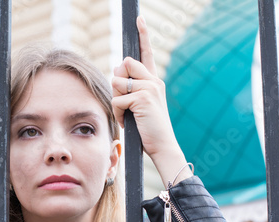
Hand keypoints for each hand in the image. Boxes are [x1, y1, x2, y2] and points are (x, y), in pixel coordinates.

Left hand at [111, 16, 191, 184]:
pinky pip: (117, 99)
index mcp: (153, 80)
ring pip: (117, 82)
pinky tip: (128, 121)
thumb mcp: (137, 105)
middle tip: (125, 103)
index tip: (139, 19)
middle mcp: (153, 80)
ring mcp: (149, 88)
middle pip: (123, 65)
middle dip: (117, 84)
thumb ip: (128, 86)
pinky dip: (118, 113)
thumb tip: (118, 67)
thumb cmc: (148, 128)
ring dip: (116, 100)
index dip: (143, 35)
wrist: (162, 145)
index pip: (146, 53)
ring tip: (127, 114)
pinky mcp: (142, 98)